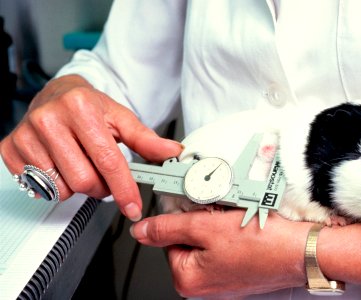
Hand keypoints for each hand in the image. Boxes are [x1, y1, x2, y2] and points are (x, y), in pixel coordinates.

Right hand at [0, 74, 182, 220]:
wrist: (57, 93)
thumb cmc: (89, 106)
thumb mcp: (120, 118)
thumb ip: (146, 139)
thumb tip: (171, 152)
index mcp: (80, 108)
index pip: (108, 161)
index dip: (124, 189)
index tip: (132, 207)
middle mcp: (49, 120)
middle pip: (84, 181)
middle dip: (100, 187)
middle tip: (103, 175)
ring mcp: (26, 135)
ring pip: (62, 188)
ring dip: (78, 186)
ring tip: (80, 164)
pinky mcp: (10, 149)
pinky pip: (40, 188)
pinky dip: (57, 184)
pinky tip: (60, 165)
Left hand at [131, 209, 311, 297]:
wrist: (301, 250)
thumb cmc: (260, 244)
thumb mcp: (205, 227)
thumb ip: (168, 228)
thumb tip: (141, 232)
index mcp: (187, 280)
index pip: (167, 240)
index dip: (181, 217)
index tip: (195, 205)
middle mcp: (203, 286)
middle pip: (188, 241)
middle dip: (202, 222)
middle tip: (219, 213)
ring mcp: (221, 281)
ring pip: (208, 242)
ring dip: (217, 226)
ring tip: (234, 220)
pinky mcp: (237, 273)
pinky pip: (225, 248)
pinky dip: (230, 235)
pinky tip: (243, 228)